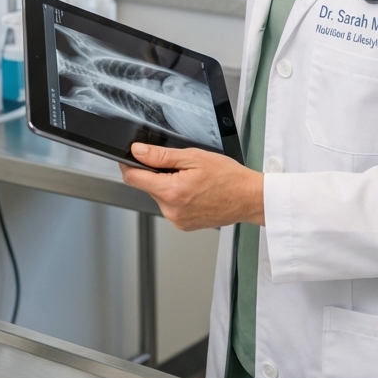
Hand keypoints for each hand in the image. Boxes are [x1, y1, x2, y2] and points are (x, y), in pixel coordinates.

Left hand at [120, 144, 264, 231]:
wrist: (248, 198)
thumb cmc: (228, 177)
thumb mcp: (194, 157)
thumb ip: (161, 155)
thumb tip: (138, 151)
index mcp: (171, 192)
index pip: (133, 178)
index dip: (129, 165)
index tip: (132, 157)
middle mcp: (171, 211)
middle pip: (148, 186)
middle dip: (158, 174)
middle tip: (182, 166)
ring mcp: (177, 220)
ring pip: (161, 196)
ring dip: (169, 186)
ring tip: (193, 180)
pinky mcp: (183, 225)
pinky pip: (172, 207)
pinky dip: (178, 197)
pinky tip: (196, 192)